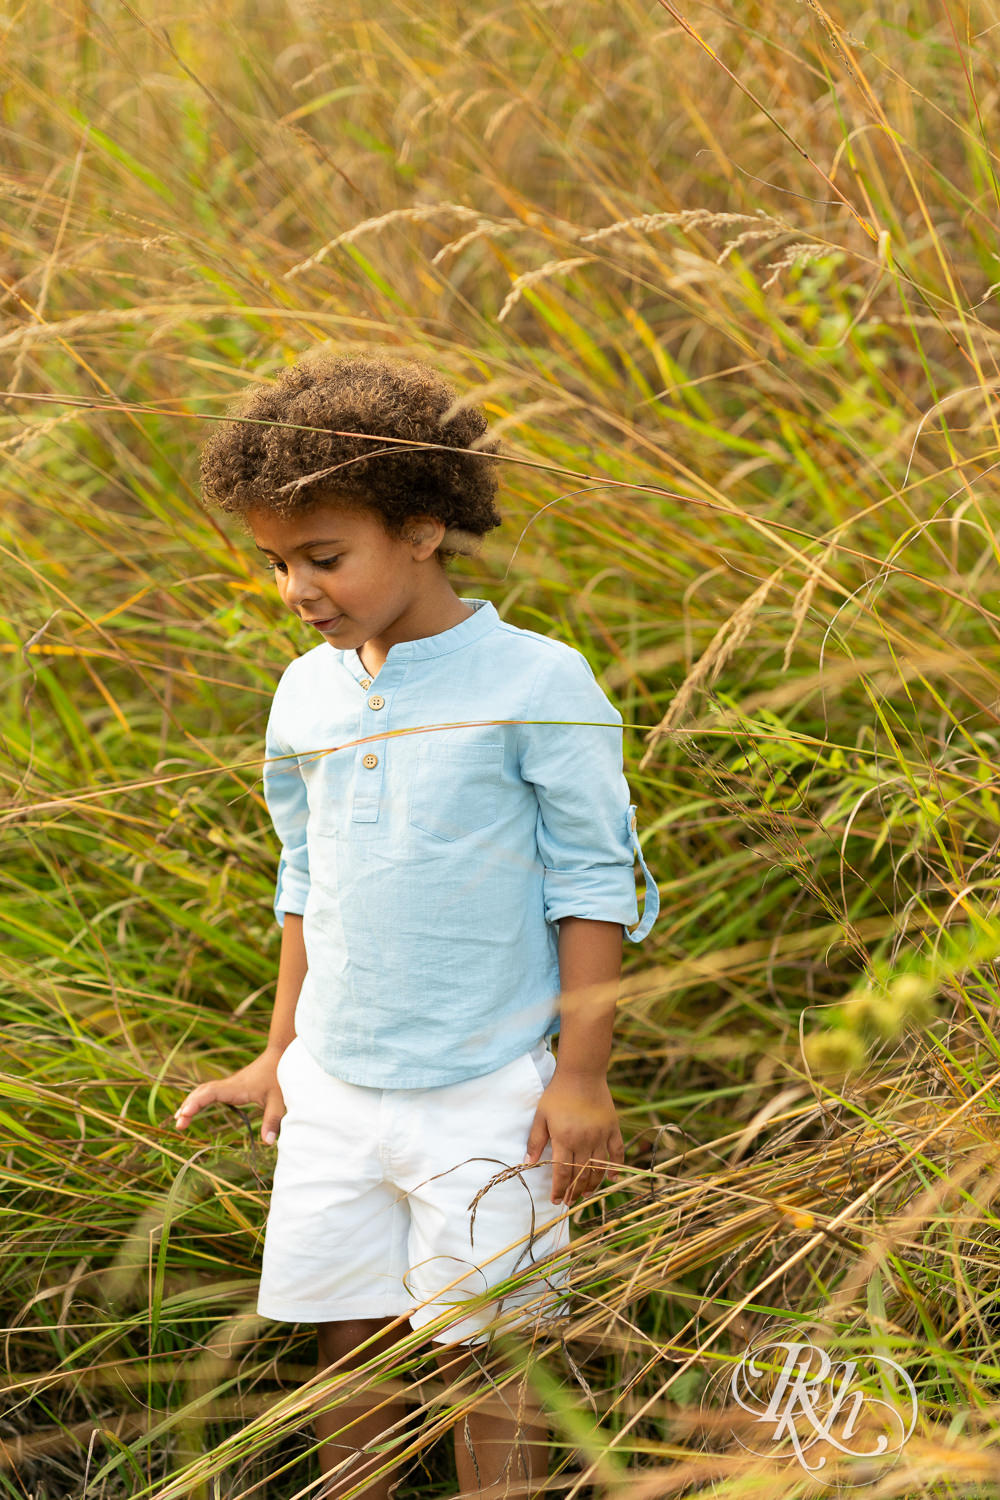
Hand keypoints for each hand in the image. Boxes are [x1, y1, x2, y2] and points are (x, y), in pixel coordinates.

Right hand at [173, 1048, 287, 1146]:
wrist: (280, 1054)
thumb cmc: (280, 1076)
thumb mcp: (279, 1100)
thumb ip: (273, 1120)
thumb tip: (267, 1143)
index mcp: (237, 1088)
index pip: (211, 1093)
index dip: (196, 1102)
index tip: (184, 1113)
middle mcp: (229, 1084)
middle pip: (202, 1092)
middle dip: (189, 1106)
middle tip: (178, 1124)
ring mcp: (229, 1084)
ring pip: (204, 1090)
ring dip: (191, 1102)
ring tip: (179, 1119)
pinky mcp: (231, 1086)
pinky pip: (209, 1091)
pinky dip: (198, 1099)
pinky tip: (192, 1109)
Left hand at [521, 1070, 624, 1204]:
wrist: (581, 1073)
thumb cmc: (557, 1094)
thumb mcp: (541, 1116)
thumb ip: (535, 1140)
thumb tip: (527, 1163)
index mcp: (565, 1139)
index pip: (562, 1173)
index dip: (559, 1190)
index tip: (556, 1201)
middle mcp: (585, 1141)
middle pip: (580, 1174)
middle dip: (574, 1191)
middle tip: (570, 1200)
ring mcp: (601, 1135)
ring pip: (599, 1168)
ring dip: (592, 1184)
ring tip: (585, 1194)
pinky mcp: (612, 1128)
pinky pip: (617, 1152)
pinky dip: (615, 1166)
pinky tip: (611, 1177)